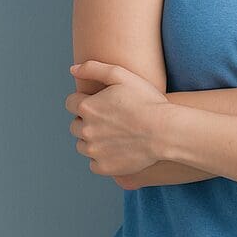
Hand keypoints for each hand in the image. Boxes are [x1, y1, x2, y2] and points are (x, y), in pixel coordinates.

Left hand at [64, 61, 171, 176]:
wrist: (166, 132)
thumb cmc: (146, 100)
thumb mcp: (121, 75)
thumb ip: (93, 68)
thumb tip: (73, 70)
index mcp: (87, 107)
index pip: (70, 103)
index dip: (83, 101)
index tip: (99, 104)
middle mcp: (86, 130)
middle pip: (75, 125)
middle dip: (86, 121)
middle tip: (108, 120)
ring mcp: (95, 151)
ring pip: (82, 145)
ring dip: (92, 140)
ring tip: (113, 135)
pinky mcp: (104, 167)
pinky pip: (94, 163)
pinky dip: (102, 158)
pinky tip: (116, 149)